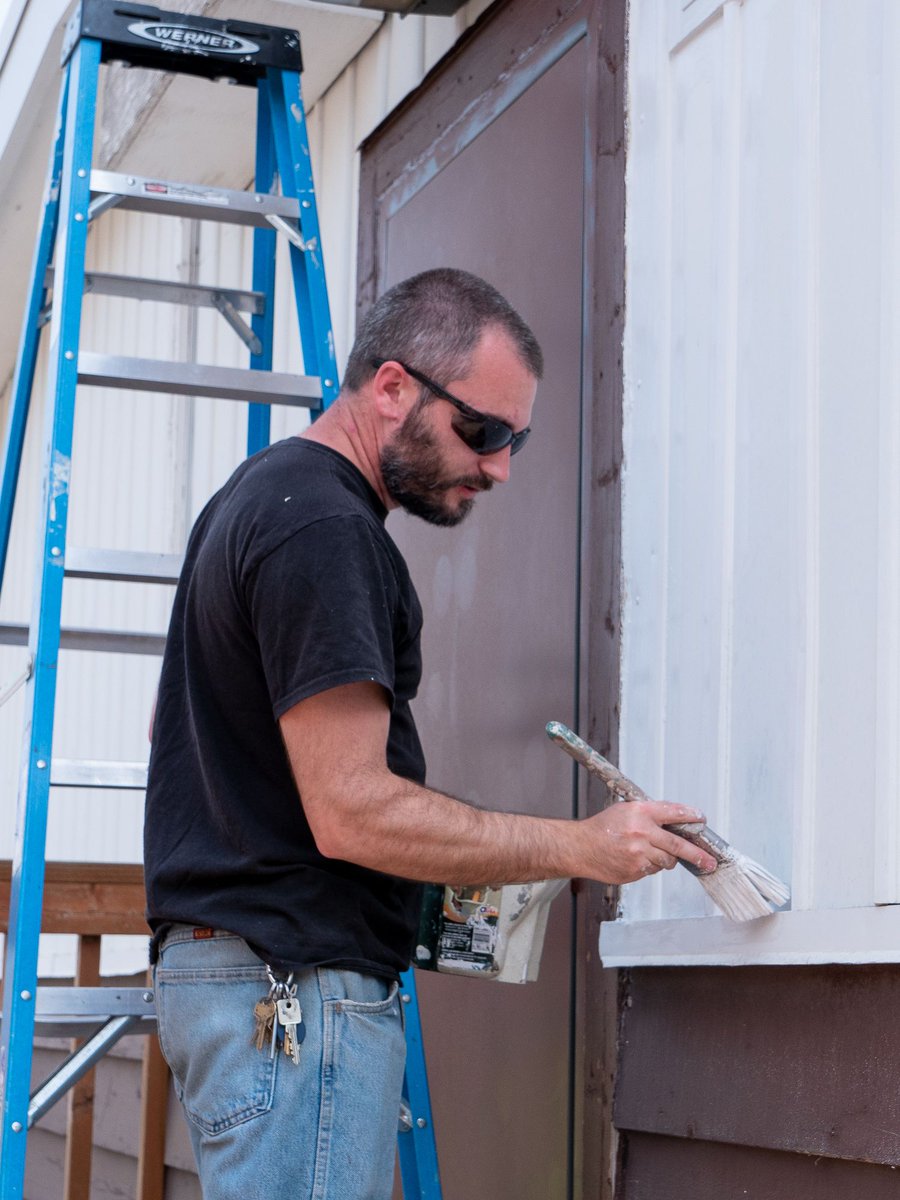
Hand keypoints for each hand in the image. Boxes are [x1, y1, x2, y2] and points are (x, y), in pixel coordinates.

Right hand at [579, 801, 717, 883]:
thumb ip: (650, 814)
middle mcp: (641, 832)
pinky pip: (653, 870)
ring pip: (667, 861)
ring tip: (652, 851)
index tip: (702, 820)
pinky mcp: (635, 870)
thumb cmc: (603, 827)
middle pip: (678, 845)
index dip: (691, 816)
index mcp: (640, 812)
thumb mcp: (626, 810)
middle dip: (698, 854)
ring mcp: (638, 853)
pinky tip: (636, 858)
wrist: (581, 847)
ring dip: (666, 858)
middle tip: (710, 861)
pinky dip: (650, 865)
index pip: (674, 812)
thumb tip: (677, 822)